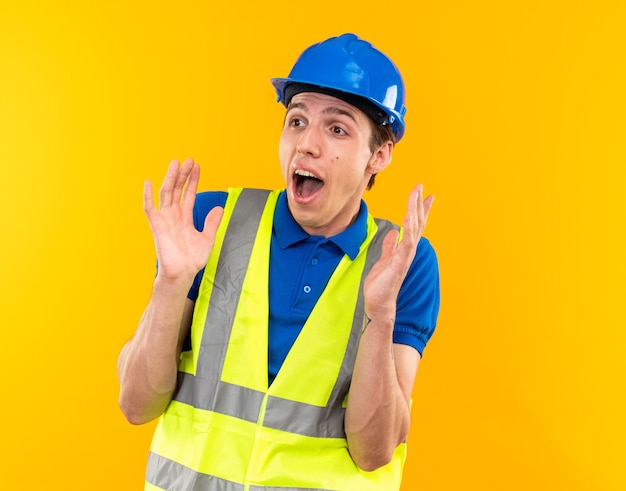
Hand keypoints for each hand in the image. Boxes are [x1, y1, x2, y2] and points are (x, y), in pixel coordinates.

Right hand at [143, 158, 223, 280]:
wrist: (183, 274)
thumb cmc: (192, 259)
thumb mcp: (208, 238)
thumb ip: (212, 222)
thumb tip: (219, 208)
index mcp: (184, 217)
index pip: (188, 194)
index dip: (192, 180)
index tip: (197, 166)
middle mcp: (173, 216)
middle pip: (177, 190)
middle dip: (183, 175)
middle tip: (188, 160)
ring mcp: (164, 220)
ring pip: (166, 194)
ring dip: (170, 178)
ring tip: (176, 163)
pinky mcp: (157, 226)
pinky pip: (150, 209)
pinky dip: (147, 196)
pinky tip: (148, 183)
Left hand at [363, 184, 433, 320]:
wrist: (379, 302)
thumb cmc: (381, 284)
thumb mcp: (385, 259)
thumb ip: (390, 246)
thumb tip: (393, 233)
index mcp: (404, 248)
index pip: (415, 224)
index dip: (419, 209)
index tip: (424, 194)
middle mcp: (408, 250)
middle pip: (417, 222)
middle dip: (419, 204)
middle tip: (421, 186)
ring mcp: (406, 256)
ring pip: (414, 229)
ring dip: (415, 210)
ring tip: (416, 194)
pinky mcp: (399, 263)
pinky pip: (406, 244)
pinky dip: (408, 230)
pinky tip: (409, 217)